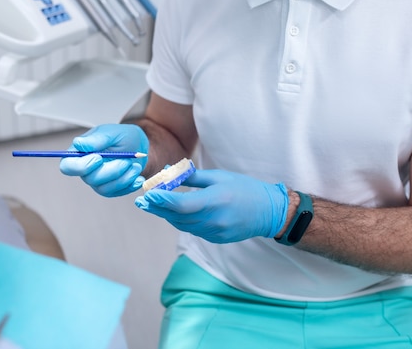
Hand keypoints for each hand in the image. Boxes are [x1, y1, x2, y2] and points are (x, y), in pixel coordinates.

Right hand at [59, 124, 148, 196]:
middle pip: (90, 179)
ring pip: (105, 188)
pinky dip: (129, 184)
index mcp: (79, 154)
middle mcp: (85, 170)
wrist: (138, 146)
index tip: (98, 158)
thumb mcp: (111, 133)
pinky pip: (117, 192)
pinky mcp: (110, 189)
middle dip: (111, 171)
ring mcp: (97, 181)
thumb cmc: (122, 136)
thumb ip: (96, 139)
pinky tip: (138, 177)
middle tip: (127, 160)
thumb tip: (78, 143)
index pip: (67, 167)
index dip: (80, 166)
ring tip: (135, 165)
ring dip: (123, 177)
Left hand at [134, 169, 287, 242]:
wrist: (269, 212)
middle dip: (158, 208)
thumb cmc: (245, 189)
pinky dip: (180, 221)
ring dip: (167, 215)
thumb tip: (171, 172)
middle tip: (142, 201)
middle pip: (177, 217)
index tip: (147, 194)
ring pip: (182, 225)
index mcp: (215, 201)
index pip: (181, 204)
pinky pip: (192, 229)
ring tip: (154, 204)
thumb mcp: (219, 177)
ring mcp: (214, 232)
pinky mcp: (215, 238)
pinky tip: (174, 212)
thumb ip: (194, 177)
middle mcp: (213, 219)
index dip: (162, 200)